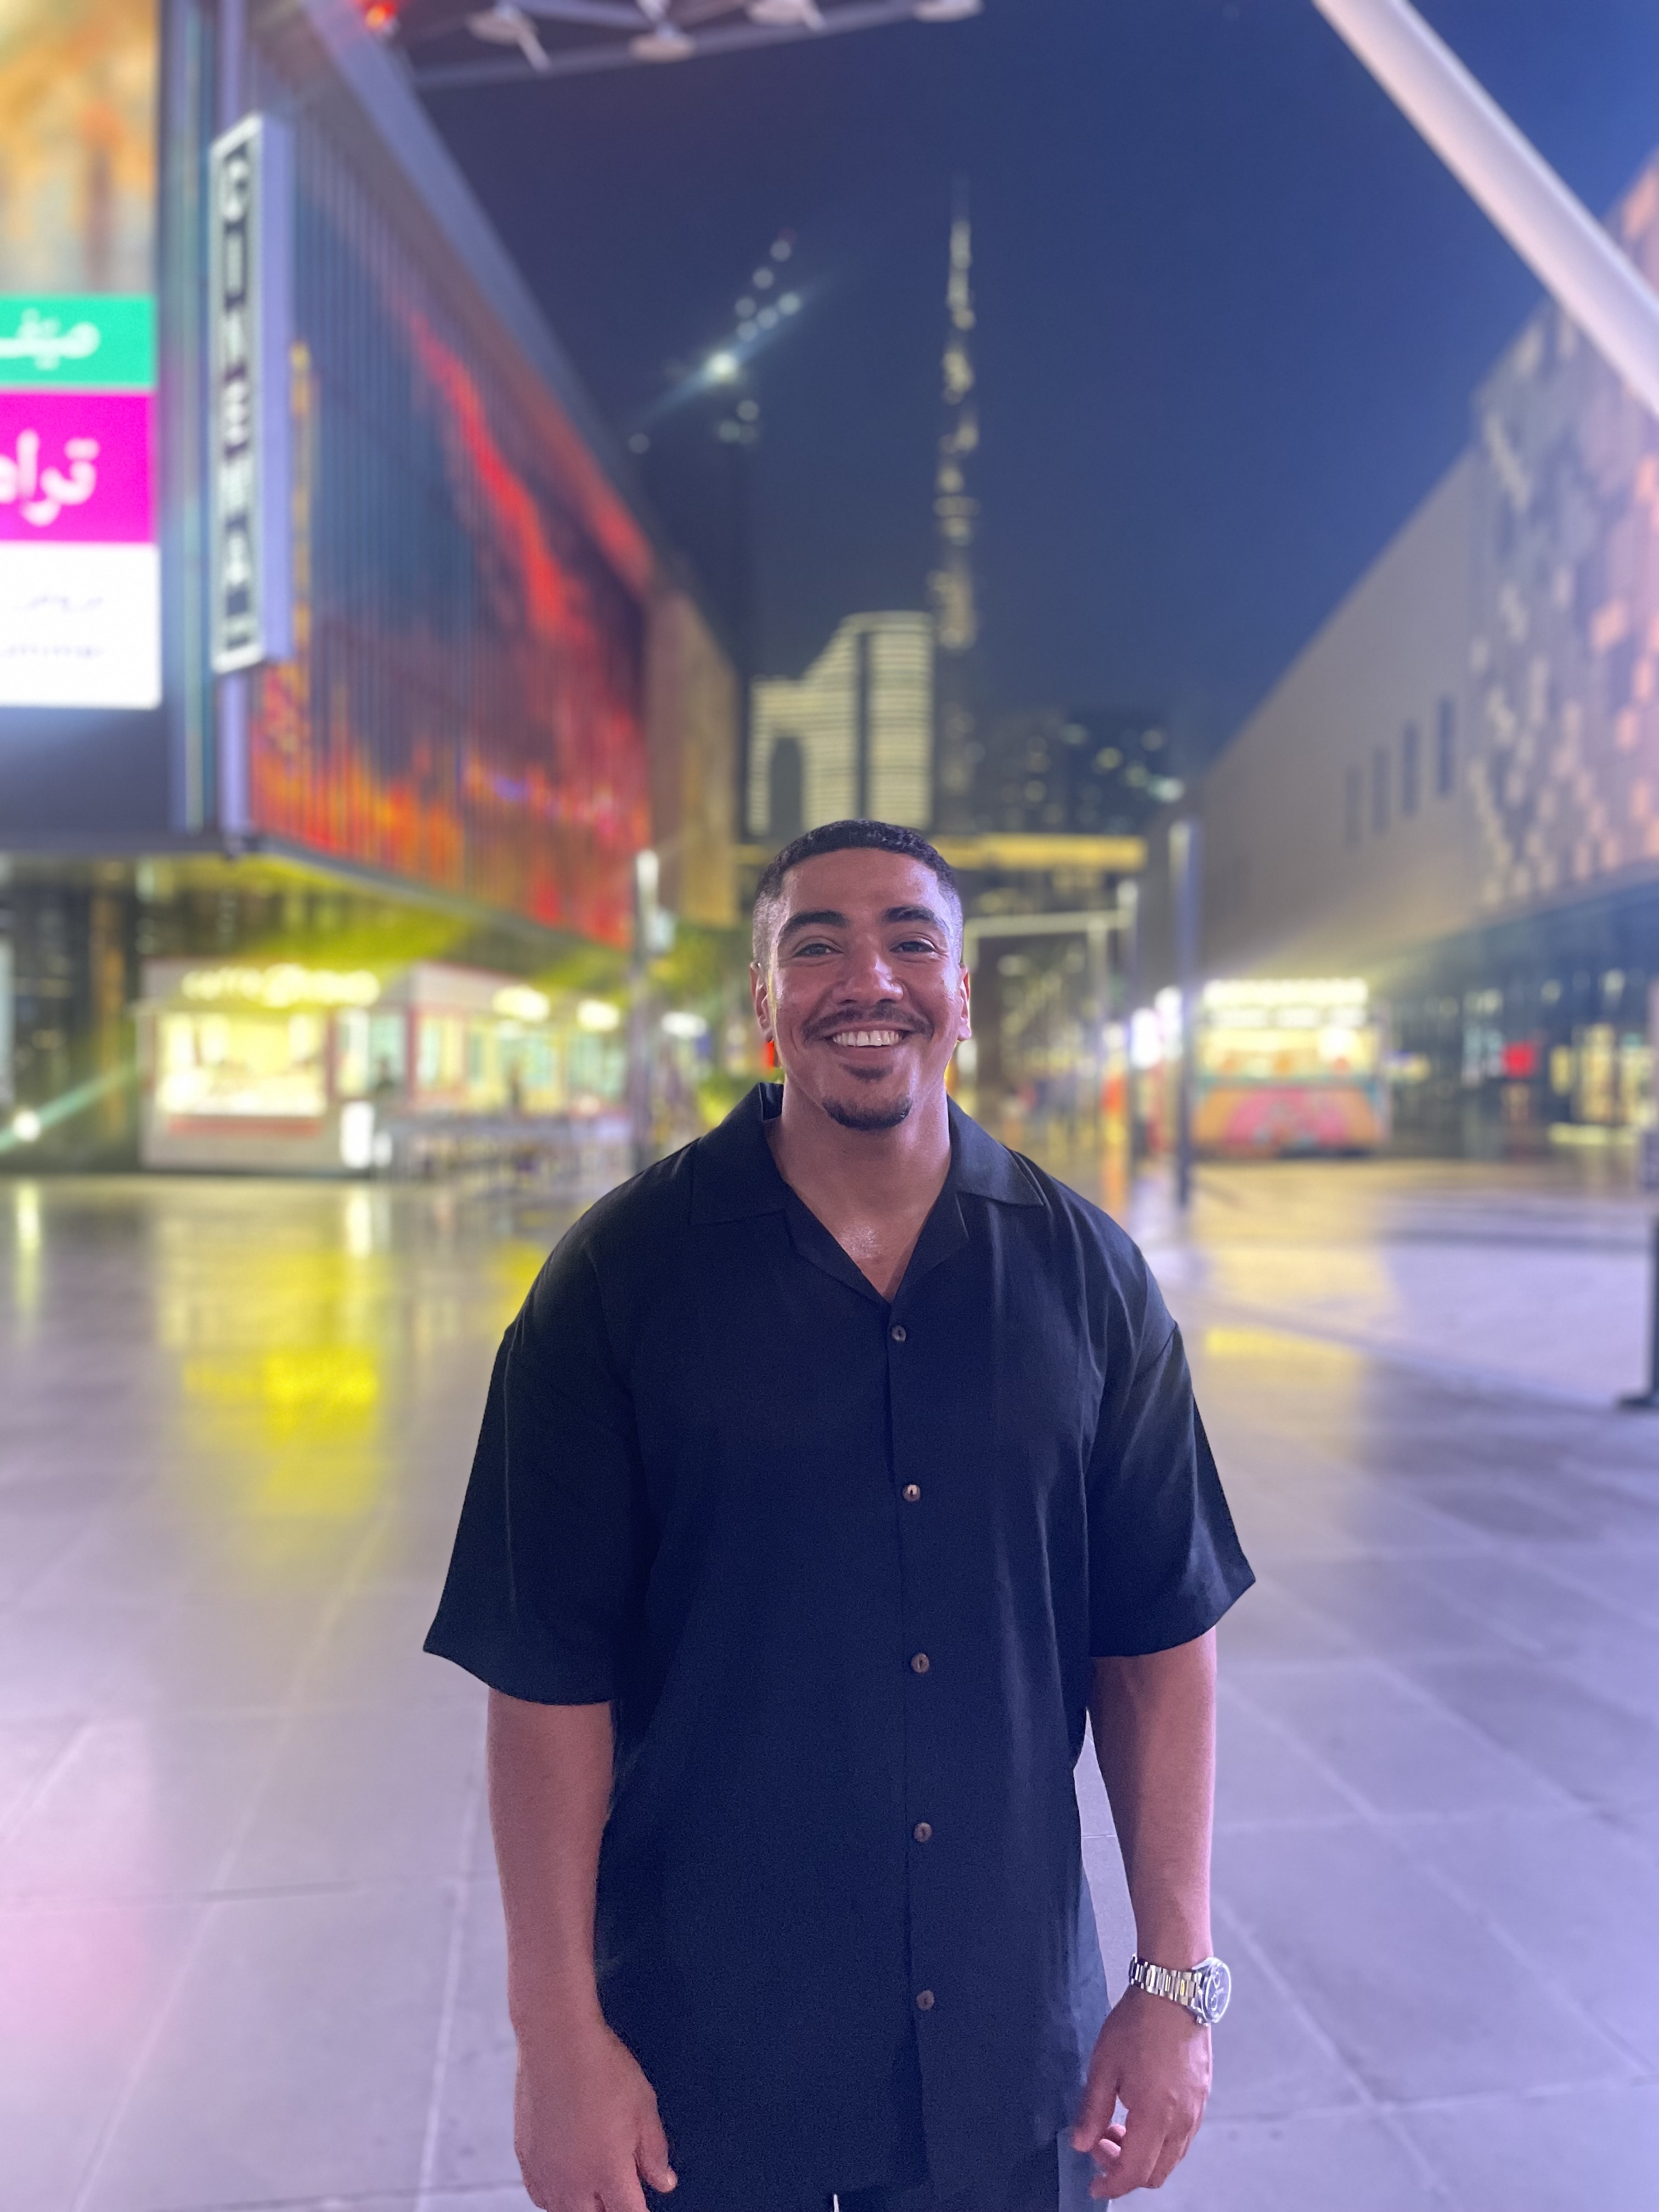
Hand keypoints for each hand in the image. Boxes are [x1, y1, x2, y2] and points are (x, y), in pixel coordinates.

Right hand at [514, 2021, 675, 2211]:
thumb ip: (654, 2152)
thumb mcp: (644, 2107)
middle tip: (619, 2189)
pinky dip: (555, 2195)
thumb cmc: (603, 2068)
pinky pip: (540, 2194)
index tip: (642, 2202)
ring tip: (594, 2186)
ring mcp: (545, 2171)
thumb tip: (663, 2182)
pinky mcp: (525, 2157)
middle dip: (610, 2208)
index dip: (639, 2210)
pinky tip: (566, 2177)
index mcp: (608, 2172)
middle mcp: (573, 2182)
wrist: (557, 2041)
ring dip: (582, 2205)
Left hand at [1069, 1989, 1211, 2197]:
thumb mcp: (1103, 2066)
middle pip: (1155, 2173)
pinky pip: (1183, 2135)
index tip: (1093, 2184)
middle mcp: (1182, 2121)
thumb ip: (1091, 2111)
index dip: (1110, 2184)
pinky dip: (1160, 2138)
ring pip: (1171, 2156)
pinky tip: (1140, 2111)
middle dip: (1125, 2169)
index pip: (1133, 2172)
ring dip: (1143, 2154)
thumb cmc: (1137, 2024)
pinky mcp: (1202, 2095)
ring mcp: (1197, 2109)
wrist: (1173, 1990)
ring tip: (1118, 2123)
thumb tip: (1080, 2144)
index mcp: (1156, 2117)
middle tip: (1101, 2143)